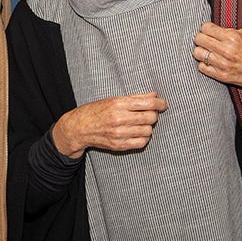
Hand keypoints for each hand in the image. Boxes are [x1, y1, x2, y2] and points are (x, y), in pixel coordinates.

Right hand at [52, 92, 167, 158]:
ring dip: (148, 127)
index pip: (147, 103)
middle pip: (150, 117)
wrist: (79, 128)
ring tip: (142, 123)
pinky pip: (141, 143)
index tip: (163, 104)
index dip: (159, 103)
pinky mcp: (119, 145)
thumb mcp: (113, 99)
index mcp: (118, 104)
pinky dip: (144, 138)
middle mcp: (119, 119)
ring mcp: (119, 134)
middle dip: (154, 115)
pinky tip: (138, 133)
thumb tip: (154, 94)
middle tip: (150, 113)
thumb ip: (135, 97)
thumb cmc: (95, 111)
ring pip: (148, 131)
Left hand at [192, 22, 241, 92]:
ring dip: (201, 50)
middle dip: (201, 37)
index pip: (206, 28)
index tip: (209, 30)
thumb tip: (223, 25)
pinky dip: (204, 63)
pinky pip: (202, 67)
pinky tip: (211, 61)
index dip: (206, 28)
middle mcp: (226, 50)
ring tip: (208, 50)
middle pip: (198, 39)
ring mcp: (222, 64)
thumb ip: (236, 27)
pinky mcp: (222, 76)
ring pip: (197, 53)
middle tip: (206, 39)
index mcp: (233, 37)